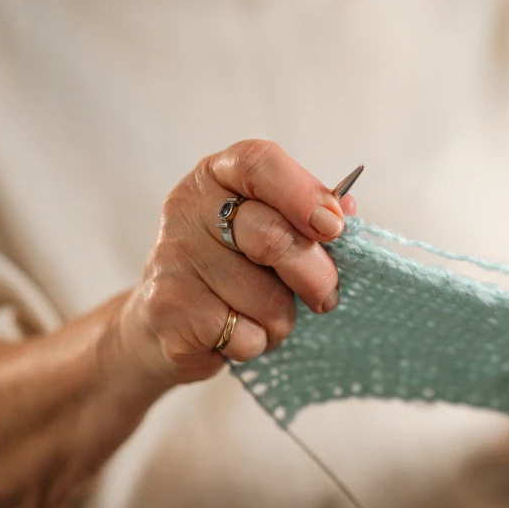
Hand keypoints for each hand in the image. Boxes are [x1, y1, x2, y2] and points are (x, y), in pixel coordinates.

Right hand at [109, 140, 356, 386]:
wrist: (163, 324)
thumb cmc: (234, 268)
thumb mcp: (271, 229)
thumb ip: (309, 217)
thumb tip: (345, 208)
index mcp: (218, 175)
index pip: (259, 164)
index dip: (304, 194)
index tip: (333, 227)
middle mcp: (188, 208)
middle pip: (271, 238)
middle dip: (315, 276)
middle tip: (325, 296)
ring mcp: (172, 257)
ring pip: (265, 298)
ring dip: (280, 319)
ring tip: (261, 315)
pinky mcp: (167, 308)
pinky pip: (243, 334)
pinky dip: (254, 343)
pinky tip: (233, 333)